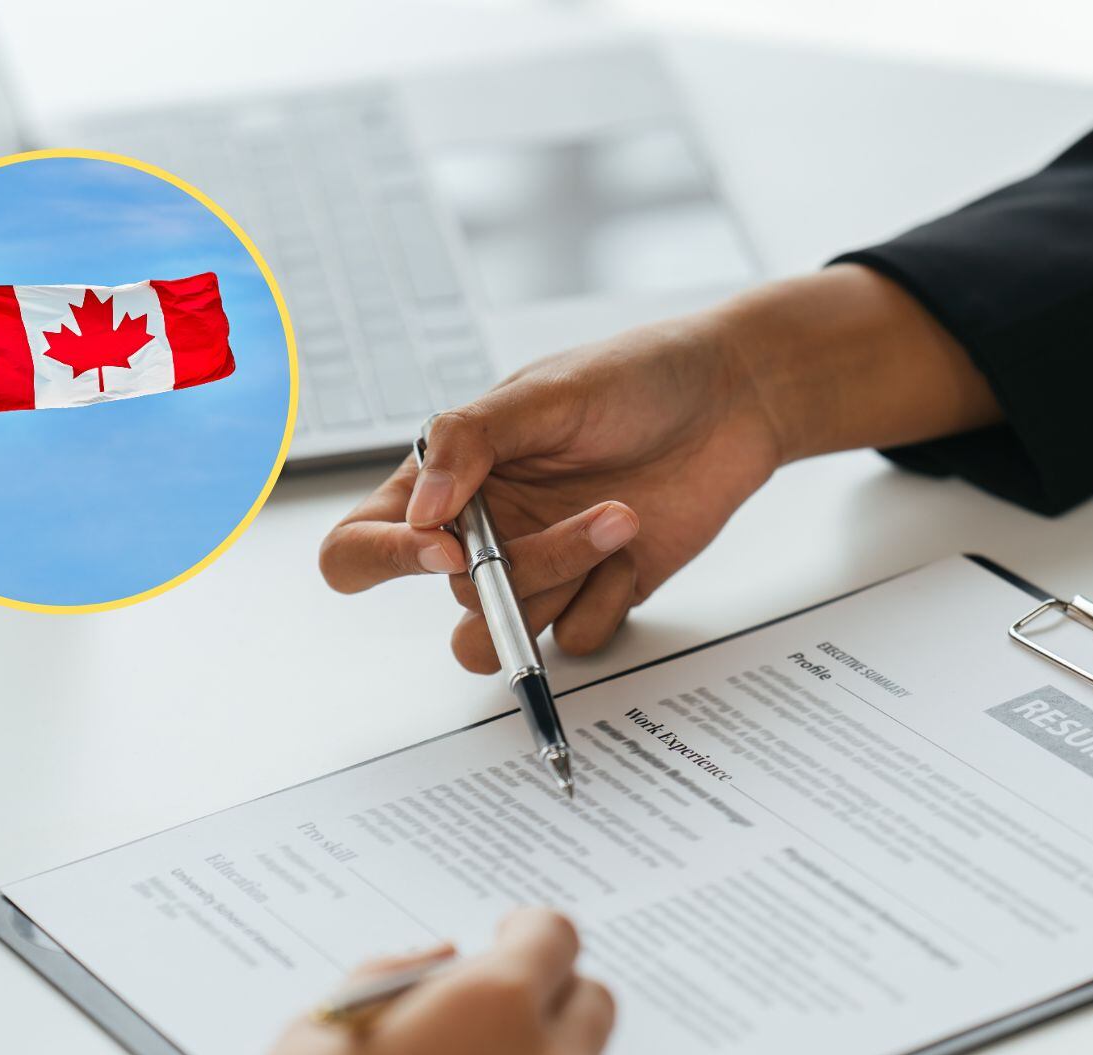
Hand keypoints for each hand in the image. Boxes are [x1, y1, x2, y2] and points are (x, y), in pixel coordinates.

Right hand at [320, 312, 781, 670]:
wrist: (734, 400)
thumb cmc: (637, 377)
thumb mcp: (547, 392)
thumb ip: (470, 441)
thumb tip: (419, 508)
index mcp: (448, 478)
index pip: (358, 547)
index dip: (384, 562)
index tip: (450, 548)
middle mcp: (483, 532)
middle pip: (457, 596)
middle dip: (526, 566)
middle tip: (599, 512)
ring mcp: (538, 569)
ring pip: (508, 629)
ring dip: (567, 582)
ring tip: (623, 519)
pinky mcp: (592, 595)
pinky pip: (574, 638)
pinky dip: (608, 600)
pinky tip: (637, 548)